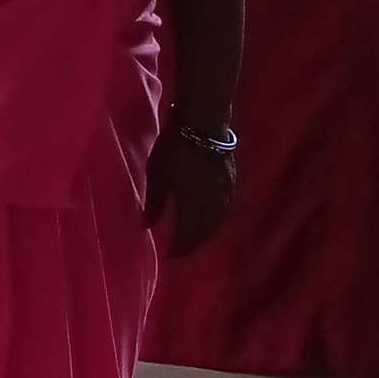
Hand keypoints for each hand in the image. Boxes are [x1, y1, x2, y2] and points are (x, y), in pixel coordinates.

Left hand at [145, 128, 235, 257]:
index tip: (171, 256)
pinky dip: (218, 219)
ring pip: (218, 221)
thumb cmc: (175, 147)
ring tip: (197, 239)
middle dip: (194, 243)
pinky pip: (226, 209)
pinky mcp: (231, 180)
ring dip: (208, 233)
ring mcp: (225, 192)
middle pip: (205, 231)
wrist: (204, 122)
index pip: (187, 235)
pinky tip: (213, 218)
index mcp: (193, 204)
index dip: (180, 247)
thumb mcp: (157, 174)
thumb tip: (147, 226)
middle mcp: (212, 203)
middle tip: (183, 251)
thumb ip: (154, 203)